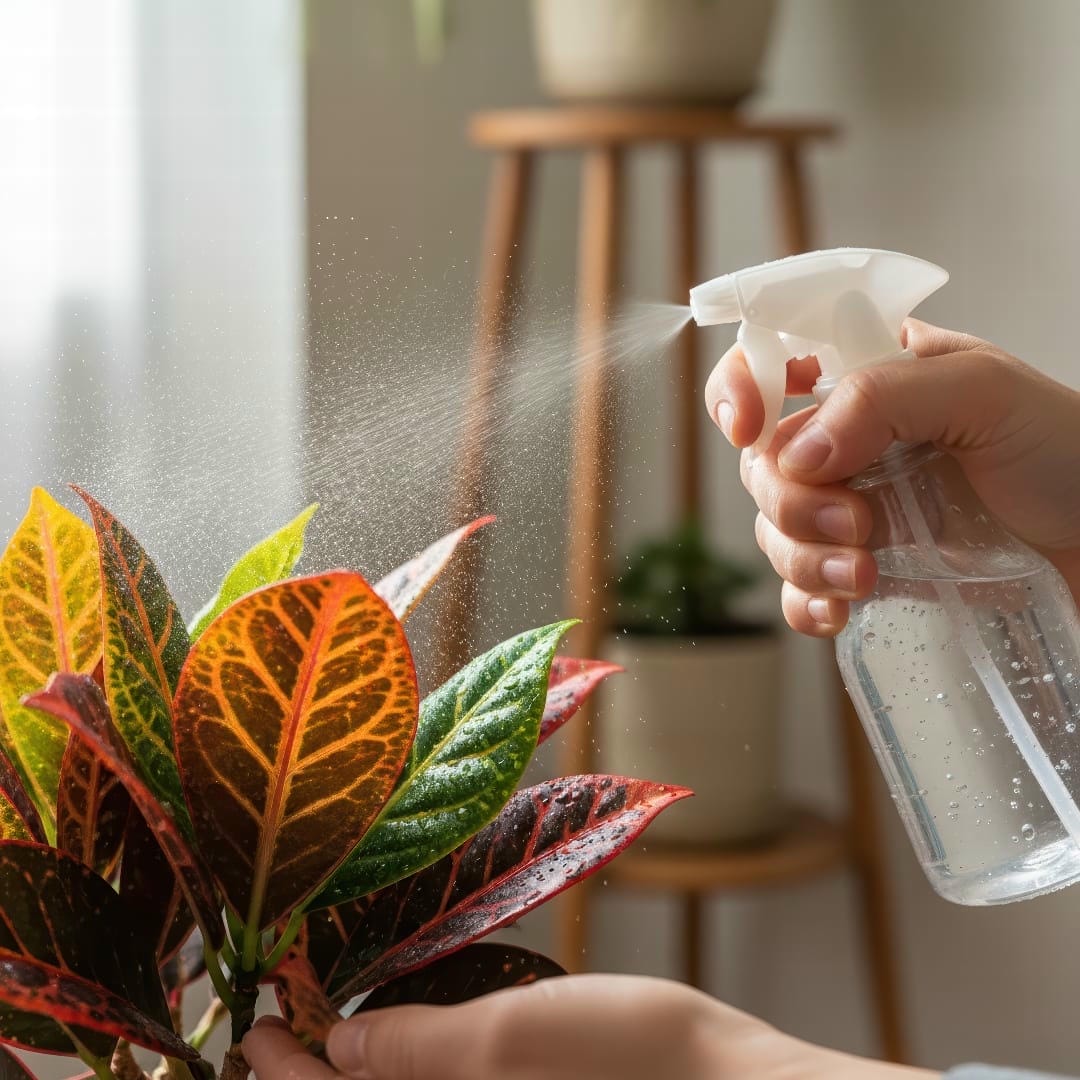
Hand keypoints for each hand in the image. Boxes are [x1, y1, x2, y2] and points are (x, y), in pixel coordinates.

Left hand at [242, 974, 936, 1079]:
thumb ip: (417, 1050)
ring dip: (360, 1070)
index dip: (281, 1073)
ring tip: (333, 1021)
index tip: (254, 1027)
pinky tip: (411, 1030)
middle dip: (312, 1076)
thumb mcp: (507, 1044)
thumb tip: (342, 1043)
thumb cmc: (625, 1065)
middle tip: (278, 1024)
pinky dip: (415, 1067)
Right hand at [704, 319, 1079, 635]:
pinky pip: (800, 590)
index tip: (747, 428)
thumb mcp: (984, 392)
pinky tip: (838, 610)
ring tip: (866, 572)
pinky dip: (805, 602)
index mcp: (872, 376)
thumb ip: (883, 398)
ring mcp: (855, 509)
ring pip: (774, 530)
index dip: (739, 390)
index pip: (770, 363)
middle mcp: (852, 441)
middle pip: (762, 462)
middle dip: (793, 500)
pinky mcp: (867, 571)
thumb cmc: (1068, 453)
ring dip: (803, 557)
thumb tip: (797, 453)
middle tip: (858, 522)